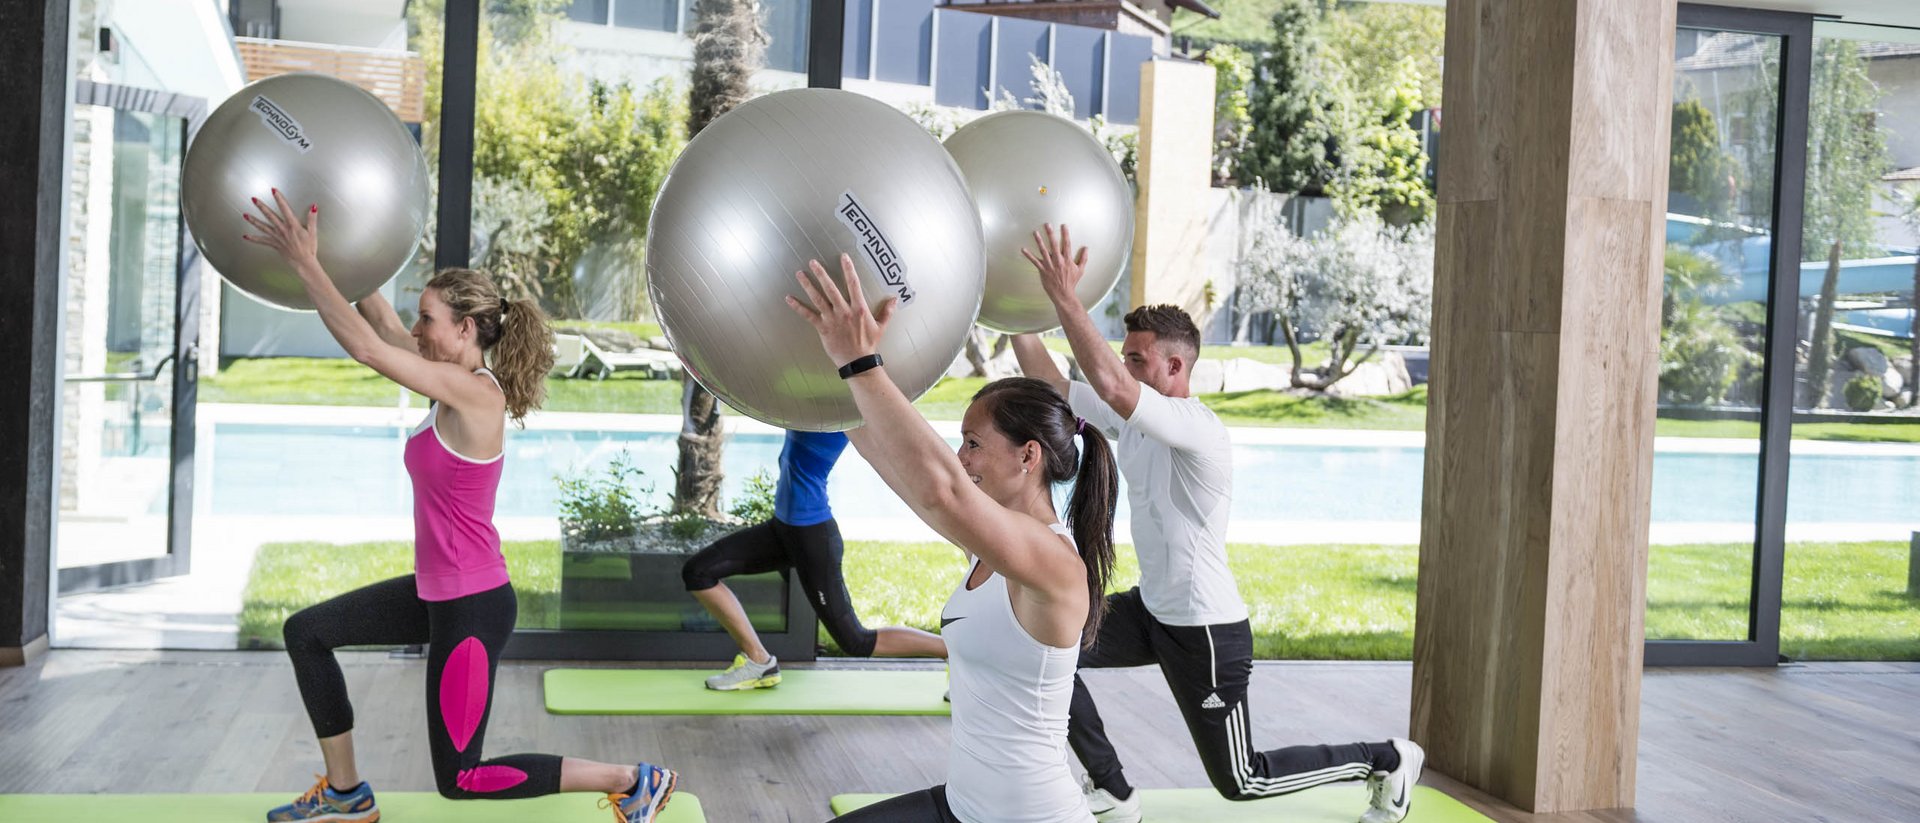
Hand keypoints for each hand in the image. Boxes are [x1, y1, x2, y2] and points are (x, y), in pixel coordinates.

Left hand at [241, 188, 320, 273]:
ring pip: (263, 227)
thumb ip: (312, 219)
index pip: (285, 209)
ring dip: (253, 221)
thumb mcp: (313, 232)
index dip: (279, 199)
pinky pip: (262, 241)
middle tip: (254, 199)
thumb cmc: (309, 248)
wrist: (304, 262)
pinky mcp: (274, 244)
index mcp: (292, 225)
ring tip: (245, 215)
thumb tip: (314, 207)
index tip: (274, 191)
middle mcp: (282, 230)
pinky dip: (253, 239)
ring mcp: (277, 237)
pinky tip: (246, 236)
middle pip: (270, 216)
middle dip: (261, 207)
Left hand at [785, 253, 895, 368]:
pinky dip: (798, 307)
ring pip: (818, 298)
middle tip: (813, 262)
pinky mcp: (823, 328)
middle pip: (831, 288)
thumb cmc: (869, 344)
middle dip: (821, 274)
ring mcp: (832, 319)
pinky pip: (808, 315)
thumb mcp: (881, 326)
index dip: (848, 269)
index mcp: (859, 308)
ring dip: (808, 285)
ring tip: (799, 274)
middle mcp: (844, 311)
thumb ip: (887, 311)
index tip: (843, 257)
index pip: (853, 284)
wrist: (858, 362)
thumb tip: (895, 299)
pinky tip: (789, 298)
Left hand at [1020, 223, 1089, 305]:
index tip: (1063, 225)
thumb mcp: (1080, 270)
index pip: (1066, 244)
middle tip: (1047, 224)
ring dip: (1039, 241)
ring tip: (1035, 232)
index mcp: (1067, 260)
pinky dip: (1029, 255)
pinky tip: (1023, 249)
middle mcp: (1058, 261)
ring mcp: (1049, 265)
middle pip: (1054, 245)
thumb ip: (1084, 258)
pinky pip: (1034, 261)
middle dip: (1050, 234)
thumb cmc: (1072, 282)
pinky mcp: (1043, 270)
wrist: (1063, 294)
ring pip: (1043, 251)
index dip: (1065, 234)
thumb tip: (1086, 248)